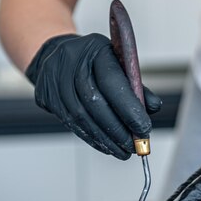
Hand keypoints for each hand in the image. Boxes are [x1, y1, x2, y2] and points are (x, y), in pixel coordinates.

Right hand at [25, 33, 161, 159]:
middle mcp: (72, 62)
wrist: (58, 55)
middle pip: (95, 102)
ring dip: (105, 139)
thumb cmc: (95, 62)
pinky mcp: (47, 96)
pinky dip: (92, 138)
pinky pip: (71, 123)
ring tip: (123, 151)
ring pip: (82, 117)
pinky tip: (106, 146)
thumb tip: (153, 108)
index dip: (129, 109)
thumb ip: (136, 87)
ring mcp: (55, 79)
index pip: (112, 82)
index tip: (144, 129)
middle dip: (118, 130)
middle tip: (134, 146)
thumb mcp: (118, 64)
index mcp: (95, 50)